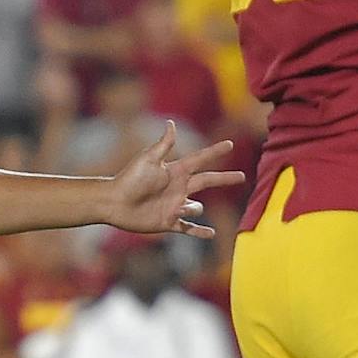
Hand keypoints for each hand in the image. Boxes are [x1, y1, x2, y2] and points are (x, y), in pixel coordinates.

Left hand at [104, 122, 244, 237]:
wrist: (115, 202)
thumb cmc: (130, 179)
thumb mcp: (149, 159)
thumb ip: (164, 144)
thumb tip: (171, 123)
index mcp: (176, 171)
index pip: (201, 159)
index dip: (215, 152)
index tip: (230, 144)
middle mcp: (178, 187)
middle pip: (208, 181)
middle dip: (225, 178)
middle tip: (242, 175)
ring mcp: (175, 205)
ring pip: (197, 207)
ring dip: (195, 208)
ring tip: (180, 209)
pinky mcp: (169, 222)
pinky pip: (189, 228)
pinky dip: (200, 232)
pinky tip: (211, 234)